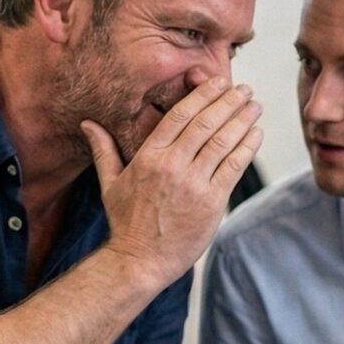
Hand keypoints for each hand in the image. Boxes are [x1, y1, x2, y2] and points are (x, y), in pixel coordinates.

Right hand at [87, 77, 262, 292]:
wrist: (139, 261)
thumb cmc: (125, 223)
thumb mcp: (110, 183)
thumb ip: (103, 150)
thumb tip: (87, 123)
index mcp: (149, 157)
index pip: (180, 115)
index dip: (203, 95)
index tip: (218, 82)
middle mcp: (173, 166)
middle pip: (206, 123)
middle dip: (228, 102)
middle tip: (244, 90)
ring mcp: (194, 184)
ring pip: (223, 141)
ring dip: (242, 120)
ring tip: (255, 106)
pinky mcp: (212, 202)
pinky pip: (234, 166)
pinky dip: (247, 147)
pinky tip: (256, 133)